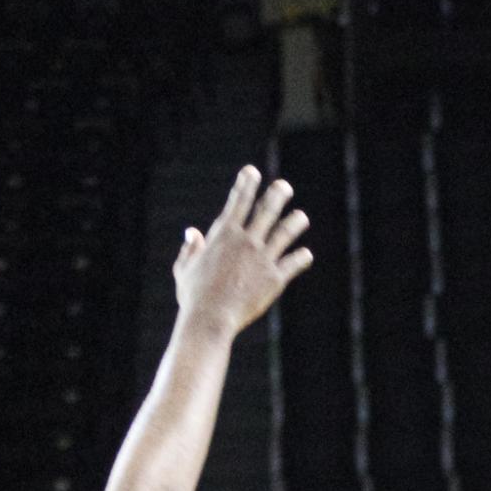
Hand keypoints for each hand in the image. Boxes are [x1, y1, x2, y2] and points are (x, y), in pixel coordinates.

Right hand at [173, 166, 313, 337]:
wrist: (210, 319)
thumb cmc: (194, 296)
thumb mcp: (184, 269)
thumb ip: (190, 249)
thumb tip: (192, 233)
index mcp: (224, 234)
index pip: (238, 201)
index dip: (246, 183)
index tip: (252, 171)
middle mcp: (247, 241)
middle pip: (268, 209)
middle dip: (278, 194)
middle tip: (285, 186)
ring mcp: (263, 258)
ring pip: (287, 232)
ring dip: (296, 222)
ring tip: (301, 218)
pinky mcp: (276, 278)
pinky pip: (295, 262)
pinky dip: (302, 257)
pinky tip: (305, 255)